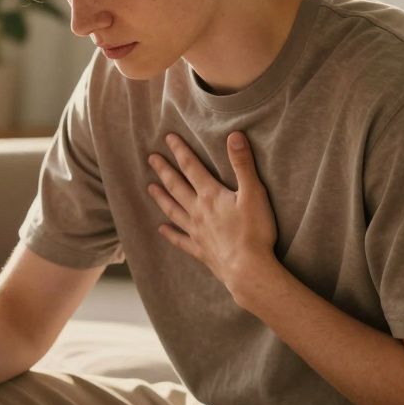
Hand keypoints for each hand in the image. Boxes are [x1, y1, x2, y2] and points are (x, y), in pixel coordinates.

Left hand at [146, 131, 276, 291]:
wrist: (248, 269)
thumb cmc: (254, 231)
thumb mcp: (253, 193)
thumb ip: (243, 164)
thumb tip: (234, 135)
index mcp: (210, 195)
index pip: (191, 167)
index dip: (179, 151)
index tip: (167, 138)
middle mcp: (198, 211)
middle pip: (176, 186)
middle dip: (164, 170)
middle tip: (151, 158)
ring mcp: (196, 232)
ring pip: (173, 210)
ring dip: (161, 198)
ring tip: (150, 188)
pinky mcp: (200, 250)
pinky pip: (180, 240)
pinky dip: (170, 234)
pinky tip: (161, 229)